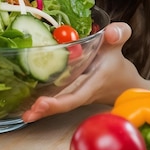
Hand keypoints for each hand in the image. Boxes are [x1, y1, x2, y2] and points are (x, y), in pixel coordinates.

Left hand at [22, 22, 149, 121]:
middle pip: (64, 105)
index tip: (42, 103)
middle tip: (27, 115)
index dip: (59, 102)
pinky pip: (59, 103)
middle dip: (46, 110)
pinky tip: (29, 108)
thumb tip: (110, 33)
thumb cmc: (117, 62)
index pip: (76, 95)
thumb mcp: (117, 44)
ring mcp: (77, 97)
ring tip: (25, 116)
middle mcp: (84, 93)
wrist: (124, 83)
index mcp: (94, 82)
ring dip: (43, 112)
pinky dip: (45, 107)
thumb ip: (119, 33)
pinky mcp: (72, 96)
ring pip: (60, 107)